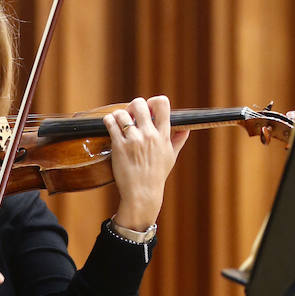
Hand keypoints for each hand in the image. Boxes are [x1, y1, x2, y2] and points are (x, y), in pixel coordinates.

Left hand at [103, 96, 188, 230]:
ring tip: (118, 121)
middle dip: (133, 106)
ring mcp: (133, 140)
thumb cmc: (156, 176)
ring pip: (122, 113)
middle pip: (140, 104)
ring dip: (118, 114)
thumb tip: (186, 129)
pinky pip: (111, 123)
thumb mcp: (171, 157)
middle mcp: (149, 135)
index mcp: (163, 135)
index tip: (147, 108)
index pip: (162, 103)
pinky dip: (108, 120)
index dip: (152, 101)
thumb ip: (178, 140)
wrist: (142, 194)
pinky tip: (109, 124)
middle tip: (130, 114)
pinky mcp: (119, 146)